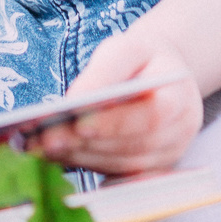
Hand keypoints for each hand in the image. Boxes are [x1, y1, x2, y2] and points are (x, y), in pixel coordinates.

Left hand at [26, 27, 202, 178]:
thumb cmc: (142, 59)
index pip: (150, 115)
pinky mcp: (150, 170)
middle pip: (131, 145)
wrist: (164, 74)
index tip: (78, 123)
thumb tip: (76, 100)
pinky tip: (55, 155)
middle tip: (45, 139)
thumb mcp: (127, 48)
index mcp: (180, 97)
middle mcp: (179, 133)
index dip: (115, 123)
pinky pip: (115, 172)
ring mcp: (167, 157)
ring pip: (121, 164)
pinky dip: (85, 164)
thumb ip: (104, 72)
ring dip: (79, 157)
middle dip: (85, 143)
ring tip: (41, 147)